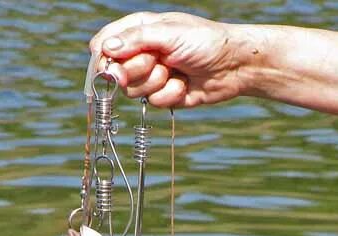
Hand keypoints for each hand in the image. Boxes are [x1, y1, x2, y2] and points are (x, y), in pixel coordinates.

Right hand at [90, 12, 254, 107]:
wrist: (233, 66)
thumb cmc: (205, 41)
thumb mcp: (169, 33)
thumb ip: (136, 39)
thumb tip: (106, 49)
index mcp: (139, 31)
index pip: (105, 44)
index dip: (104, 58)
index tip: (112, 66)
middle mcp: (141, 53)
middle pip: (115, 72)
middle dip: (137, 70)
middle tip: (157, 62)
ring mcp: (151, 76)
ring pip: (133, 91)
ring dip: (156, 83)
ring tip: (176, 71)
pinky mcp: (163, 95)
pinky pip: (154, 102)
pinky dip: (170, 95)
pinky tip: (184, 85)